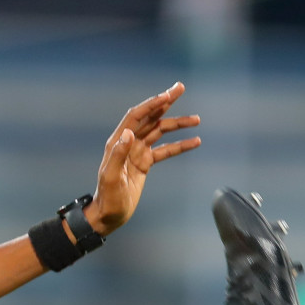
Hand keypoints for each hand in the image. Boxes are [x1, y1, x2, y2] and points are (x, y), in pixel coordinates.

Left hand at [85, 82, 201, 235]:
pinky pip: (165, 150)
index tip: (169, 95)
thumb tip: (129, 133)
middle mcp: (128, 143)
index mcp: (118, 143)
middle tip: (180, 88)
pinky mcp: (145, 163)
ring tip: (196, 119)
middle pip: (149, 117)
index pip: (136, 116)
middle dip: (165, 102)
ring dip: (177, 124)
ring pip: (160, 132)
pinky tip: (194, 142)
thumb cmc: (107, 199)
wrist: (108, 215)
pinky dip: (179, 145)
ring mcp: (137, 152)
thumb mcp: (111, 178)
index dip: (152, 104)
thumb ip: (119, 154)